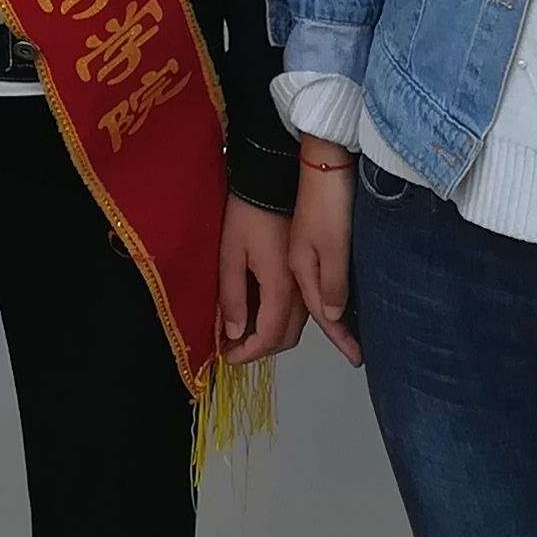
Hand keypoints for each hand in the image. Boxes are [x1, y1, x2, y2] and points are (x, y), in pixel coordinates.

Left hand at [218, 198, 303, 364]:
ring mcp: (307, 281)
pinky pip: (298, 309)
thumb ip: (234, 297)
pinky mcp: (307, 272)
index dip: (248, 353)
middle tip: (233, 348)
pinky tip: (260, 315)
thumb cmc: (249, 211)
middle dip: (260, 349)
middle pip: (286, 337)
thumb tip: (235, 332)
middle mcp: (301, 289)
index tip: (228, 356)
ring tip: (242, 334)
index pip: (270, 336)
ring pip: (295, 325)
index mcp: (281, 286)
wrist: (273, 180)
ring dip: (271, 336)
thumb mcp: (231, 254)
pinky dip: (280, 320)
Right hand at [286, 141, 360, 366]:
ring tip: (353, 331)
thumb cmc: (326, 198)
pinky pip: (319, 278)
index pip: (321, 315)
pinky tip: (343, 293)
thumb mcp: (332, 246)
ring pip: (316, 295)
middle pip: (314, 309)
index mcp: (298, 269)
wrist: (320, 158)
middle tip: (356, 351)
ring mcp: (302, 252)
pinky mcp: (310, 239)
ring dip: (333, 315)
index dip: (339, 338)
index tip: (355, 358)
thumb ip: (332, 284)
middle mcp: (298, 264)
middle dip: (333, 332)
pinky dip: (331, 294)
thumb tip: (334, 316)